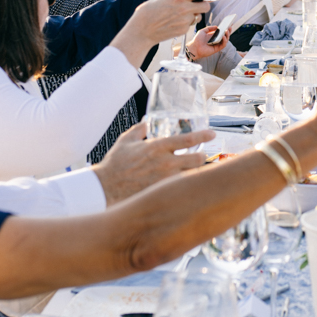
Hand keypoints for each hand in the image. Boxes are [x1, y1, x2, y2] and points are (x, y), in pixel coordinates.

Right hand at [92, 122, 214, 204]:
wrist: (105, 188)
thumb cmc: (115, 164)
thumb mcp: (126, 140)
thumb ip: (139, 129)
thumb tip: (147, 122)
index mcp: (157, 147)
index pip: (187, 140)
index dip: (203, 135)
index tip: (212, 133)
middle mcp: (165, 163)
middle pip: (197, 160)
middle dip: (203, 157)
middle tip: (202, 156)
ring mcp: (165, 180)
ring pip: (191, 176)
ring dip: (195, 172)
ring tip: (195, 171)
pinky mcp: (162, 193)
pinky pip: (180, 189)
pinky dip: (185, 186)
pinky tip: (185, 186)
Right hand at [121, 0, 219, 50]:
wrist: (141, 32)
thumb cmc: (146, 13)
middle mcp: (184, 9)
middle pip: (206, 6)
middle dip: (204, 4)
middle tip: (198, 2)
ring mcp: (185, 21)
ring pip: (199, 16)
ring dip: (195, 13)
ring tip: (183, 13)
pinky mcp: (184, 30)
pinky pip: (191, 24)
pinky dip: (187, 22)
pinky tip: (176, 21)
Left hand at [186, 26, 228, 59]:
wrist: (194, 47)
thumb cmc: (197, 39)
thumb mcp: (203, 31)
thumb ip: (209, 28)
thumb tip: (217, 27)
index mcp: (213, 36)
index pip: (221, 32)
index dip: (225, 29)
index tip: (228, 24)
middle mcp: (216, 40)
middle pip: (225, 36)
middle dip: (228, 31)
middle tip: (230, 27)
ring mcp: (217, 44)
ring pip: (225, 40)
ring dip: (227, 35)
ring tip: (226, 31)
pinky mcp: (217, 49)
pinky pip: (223, 45)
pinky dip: (224, 41)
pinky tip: (223, 37)